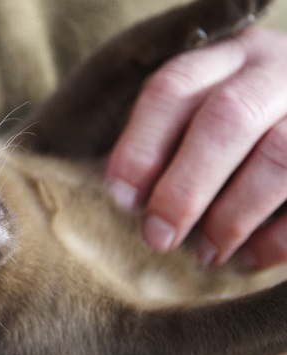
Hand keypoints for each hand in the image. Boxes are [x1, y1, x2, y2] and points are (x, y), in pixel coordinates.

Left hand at [104, 27, 286, 269]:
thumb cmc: (243, 129)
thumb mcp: (208, 111)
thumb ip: (172, 140)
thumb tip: (129, 200)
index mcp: (230, 58)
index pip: (175, 87)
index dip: (141, 145)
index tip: (121, 198)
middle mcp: (278, 71)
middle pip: (228, 117)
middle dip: (185, 187)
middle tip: (158, 237)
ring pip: (279, 155)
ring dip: (233, 215)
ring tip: (206, 254)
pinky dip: (278, 237)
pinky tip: (248, 258)